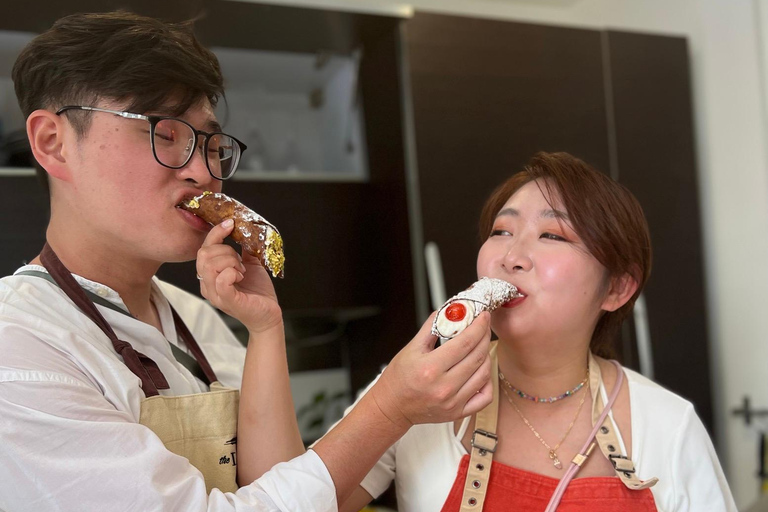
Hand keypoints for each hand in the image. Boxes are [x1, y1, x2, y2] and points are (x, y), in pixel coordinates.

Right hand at [196, 219, 281, 332]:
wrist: (269, 313)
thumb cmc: (257, 292)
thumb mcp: (250, 265)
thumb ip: (243, 250)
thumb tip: (244, 230)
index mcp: (210, 275)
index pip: (203, 249)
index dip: (216, 233)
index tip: (230, 224)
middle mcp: (207, 285)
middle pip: (204, 254)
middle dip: (226, 251)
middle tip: (241, 262)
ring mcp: (215, 294)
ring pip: (210, 265)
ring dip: (231, 262)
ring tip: (242, 271)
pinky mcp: (227, 301)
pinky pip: (221, 280)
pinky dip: (232, 272)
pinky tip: (241, 276)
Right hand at [369, 311, 492, 429]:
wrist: (393, 406)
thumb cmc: (399, 378)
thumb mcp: (411, 348)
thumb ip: (432, 327)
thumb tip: (450, 312)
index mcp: (430, 368)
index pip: (464, 342)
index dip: (478, 327)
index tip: (483, 316)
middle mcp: (444, 387)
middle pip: (477, 356)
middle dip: (484, 337)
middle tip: (483, 327)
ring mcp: (453, 402)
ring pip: (483, 374)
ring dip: (486, 356)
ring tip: (480, 346)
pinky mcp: (458, 413)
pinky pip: (484, 397)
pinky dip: (487, 382)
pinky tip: (481, 371)